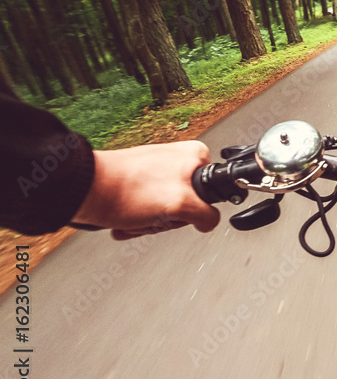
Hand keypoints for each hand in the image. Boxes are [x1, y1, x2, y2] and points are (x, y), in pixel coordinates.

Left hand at [72, 141, 220, 239]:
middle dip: (166, 220)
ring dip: (149, 223)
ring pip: (165, 210)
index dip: (193, 211)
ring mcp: (156, 171)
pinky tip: (126, 220)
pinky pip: (147, 209)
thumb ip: (206, 214)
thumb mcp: (181, 204)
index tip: (176, 212)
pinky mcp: (138, 181)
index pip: (210, 195)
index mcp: (195, 155)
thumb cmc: (126, 191)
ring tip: (135, 218)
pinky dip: (138, 220)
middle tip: (152, 217)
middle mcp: (177, 159)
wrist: (85, 191)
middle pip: (187, 205)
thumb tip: (209, 222)